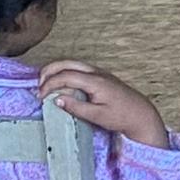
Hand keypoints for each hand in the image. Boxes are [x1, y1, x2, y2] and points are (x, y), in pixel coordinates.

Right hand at [36, 62, 171, 146]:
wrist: (141, 114)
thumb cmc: (121, 116)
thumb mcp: (97, 116)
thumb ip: (76, 107)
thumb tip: (56, 100)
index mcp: (96, 81)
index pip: (66, 76)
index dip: (50, 84)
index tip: (41, 97)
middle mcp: (97, 73)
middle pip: (67, 63)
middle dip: (49, 71)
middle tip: (39, 85)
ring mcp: (99, 73)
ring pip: (72, 63)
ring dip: (56, 70)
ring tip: (45, 83)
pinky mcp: (100, 77)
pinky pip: (79, 69)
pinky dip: (65, 72)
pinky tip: (60, 84)